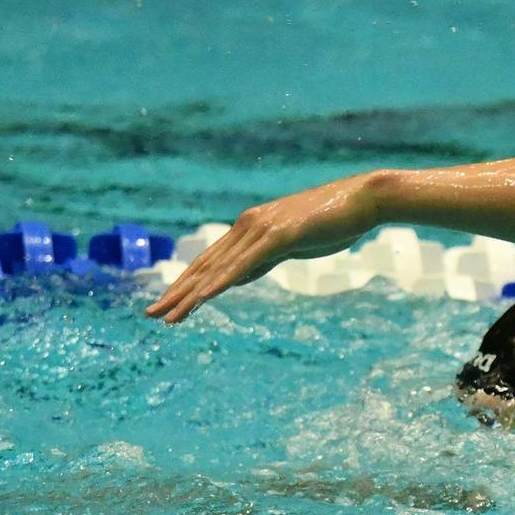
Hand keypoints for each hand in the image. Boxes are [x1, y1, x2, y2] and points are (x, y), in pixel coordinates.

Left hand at [145, 171, 388, 323]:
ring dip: (191, 294)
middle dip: (177, 292)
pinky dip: (221, 282)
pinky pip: (244, 264)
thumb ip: (266, 256)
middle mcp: (248, 225)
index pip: (212, 261)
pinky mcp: (278, 235)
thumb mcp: (294, 245)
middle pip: (206, 265)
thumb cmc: (334, 222)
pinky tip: (202, 298)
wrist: (363, 200)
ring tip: (169, 315)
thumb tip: (244, 273)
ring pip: (218, 268)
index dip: (187, 283)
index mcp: (251, 227)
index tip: (168, 304)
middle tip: (151, 314)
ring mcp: (262, 229)